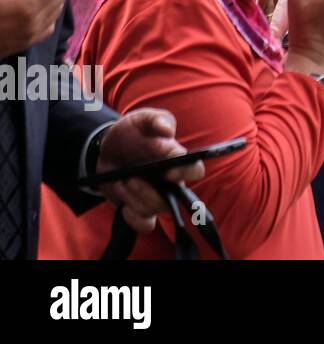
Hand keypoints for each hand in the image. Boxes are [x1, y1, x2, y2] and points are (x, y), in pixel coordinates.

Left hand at [95, 108, 206, 234]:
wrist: (107, 148)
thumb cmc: (132, 132)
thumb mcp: (141, 119)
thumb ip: (156, 119)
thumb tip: (166, 130)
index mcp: (176, 160)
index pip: (195, 170)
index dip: (186, 173)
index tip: (169, 171)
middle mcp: (171, 182)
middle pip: (173, 199)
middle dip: (148, 192)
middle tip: (130, 178)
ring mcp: (156, 197)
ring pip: (154, 210)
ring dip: (134, 198)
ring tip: (121, 181)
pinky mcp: (140, 209)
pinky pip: (144, 225)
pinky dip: (133, 218)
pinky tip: (124, 205)